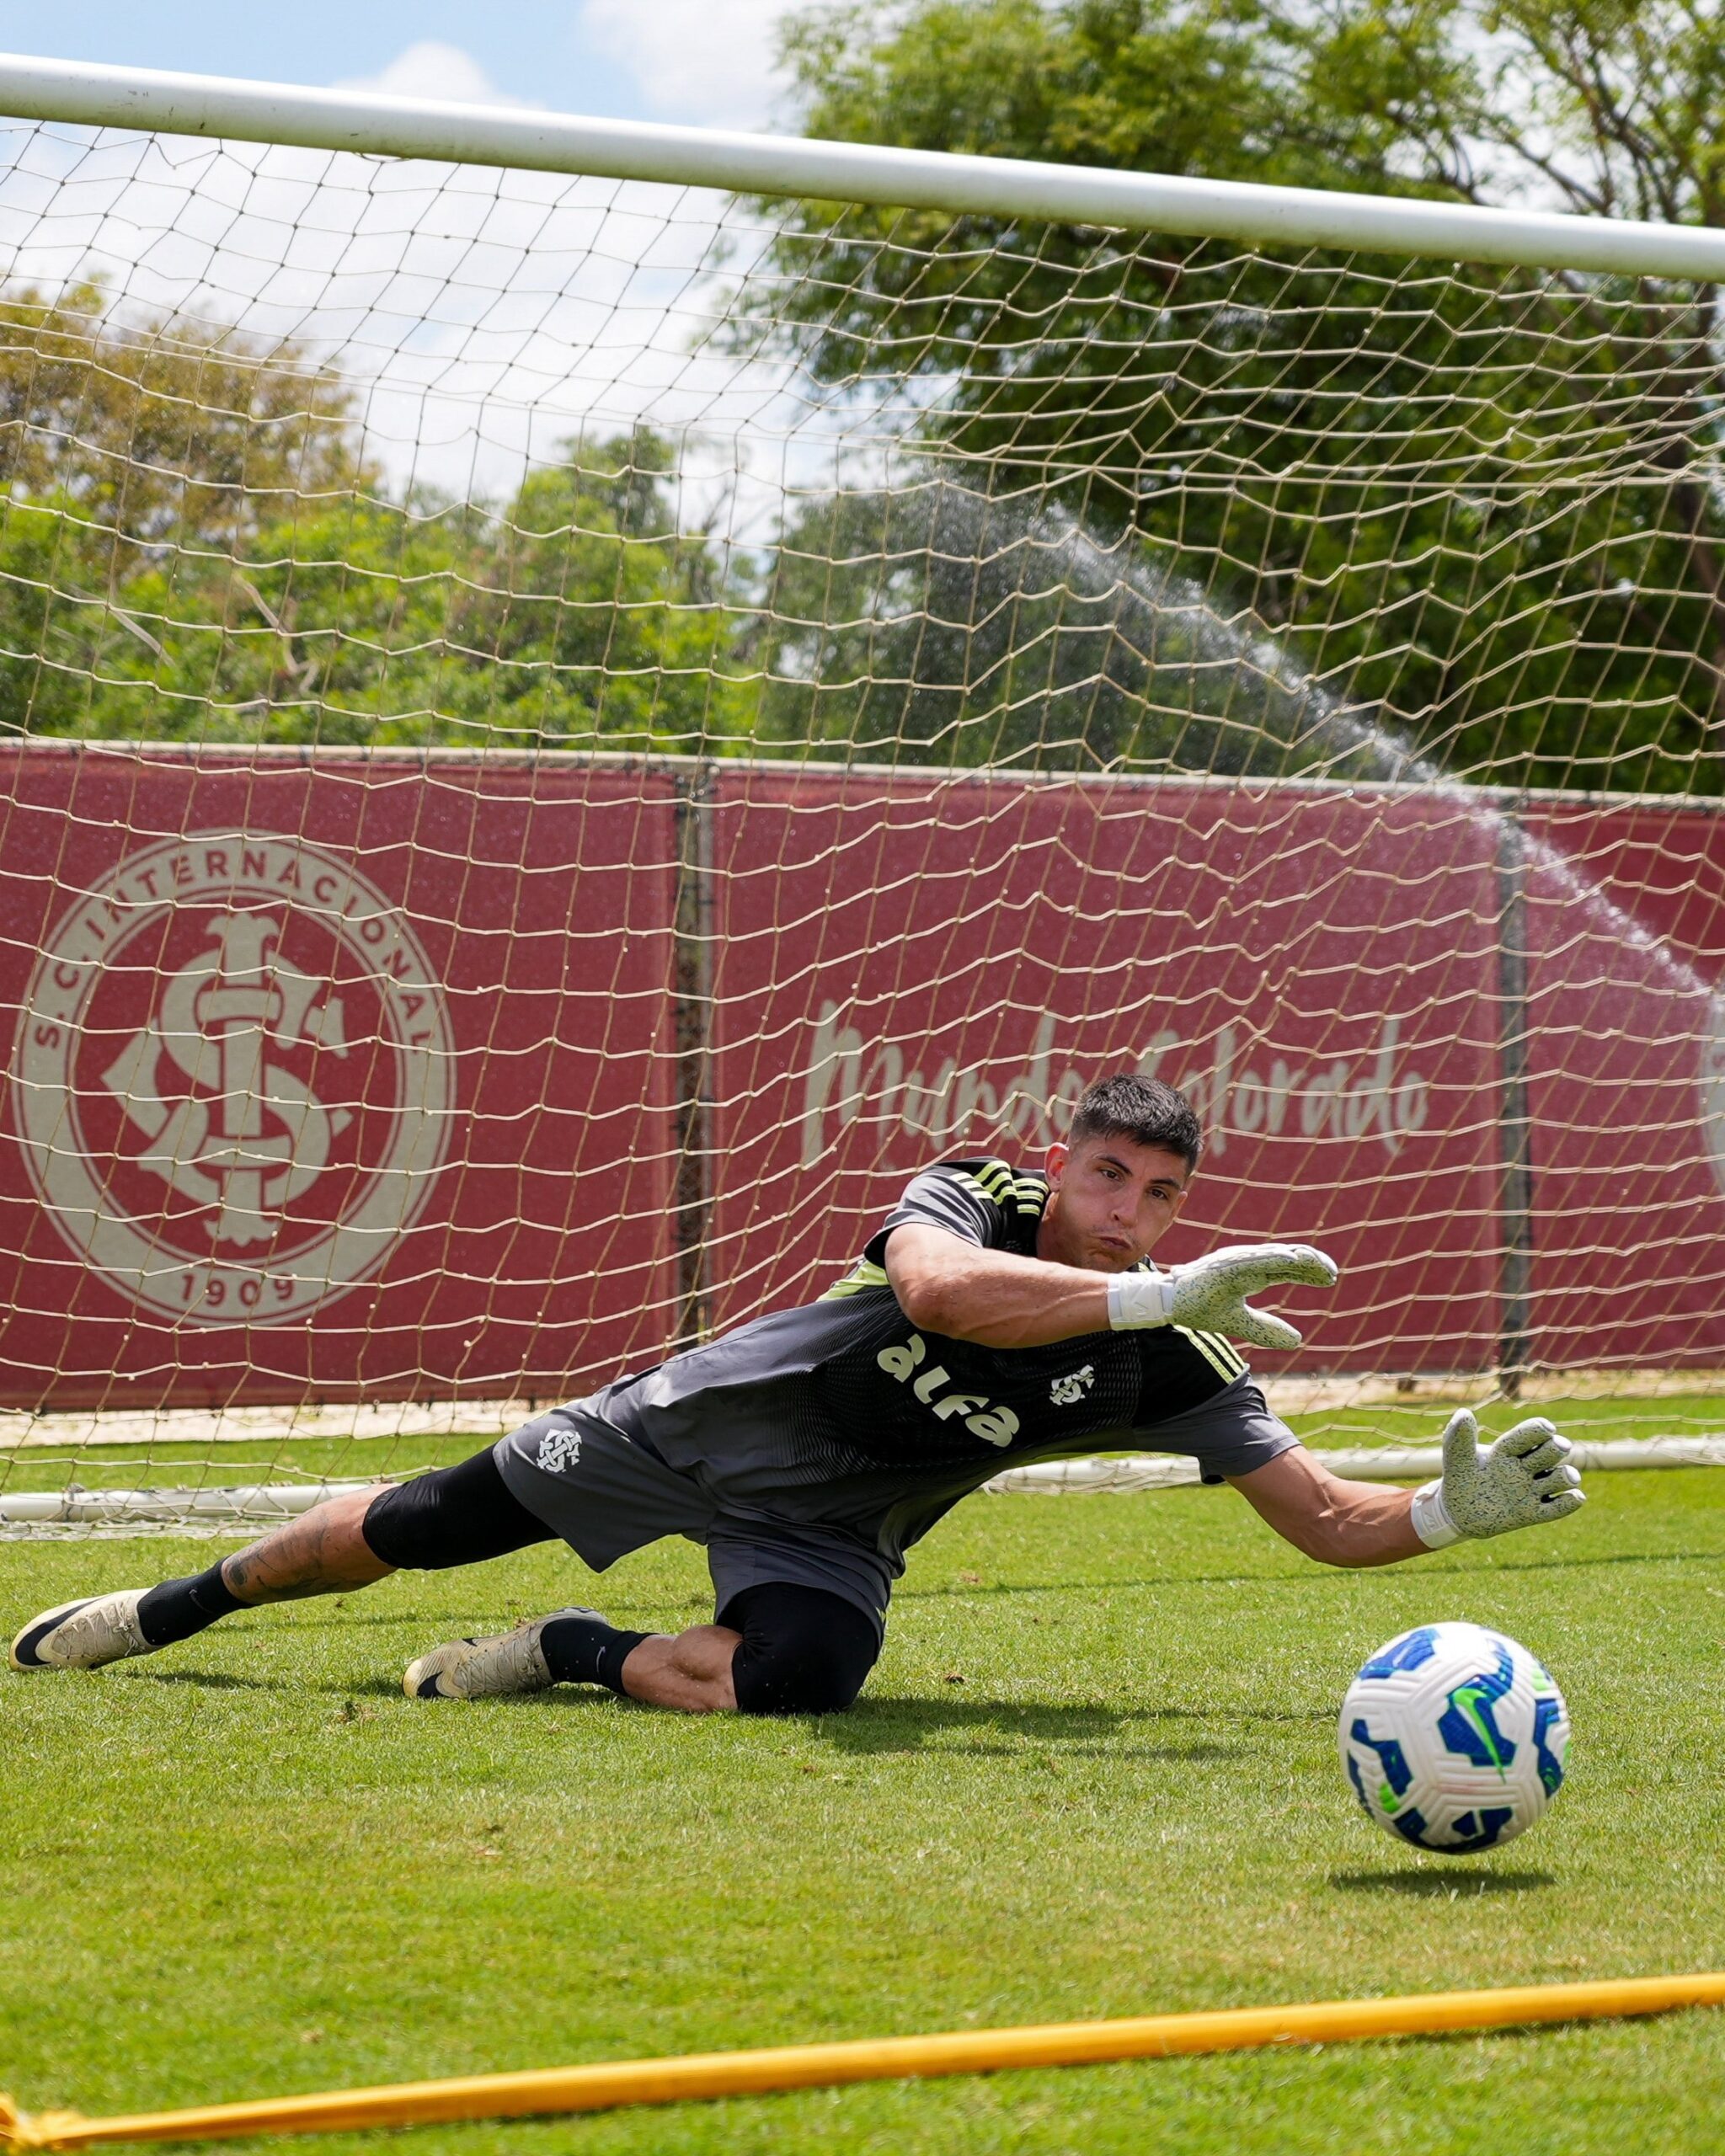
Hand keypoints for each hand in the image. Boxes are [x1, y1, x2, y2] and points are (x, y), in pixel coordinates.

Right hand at [1109, 1243, 1337, 1349]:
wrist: (1166, 1303)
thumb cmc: (1199, 1306)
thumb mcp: (1239, 1321)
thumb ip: (1266, 1328)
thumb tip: (1297, 1340)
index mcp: (1250, 1273)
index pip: (1286, 1267)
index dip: (1309, 1270)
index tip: (1331, 1277)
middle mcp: (1245, 1263)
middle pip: (1285, 1258)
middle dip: (1311, 1263)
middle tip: (1332, 1273)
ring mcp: (1234, 1262)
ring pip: (1272, 1255)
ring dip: (1297, 1258)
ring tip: (1319, 1265)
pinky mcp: (1222, 1266)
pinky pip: (1251, 1260)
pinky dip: (1272, 1258)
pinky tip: (1291, 1260)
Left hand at [1411, 1410, 1584, 1546]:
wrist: (1457, 1513)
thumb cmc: (1460, 1479)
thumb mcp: (1457, 1457)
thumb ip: (1459, 1436)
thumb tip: (1464, 1413)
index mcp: (1509, 1450)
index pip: (1532, 1432)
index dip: (1541, 1429)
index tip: (1548, 1429)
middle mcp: (1525, 1467)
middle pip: (1553, 1451)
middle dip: (1557, 1448)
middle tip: (1556, 1449)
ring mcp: (1531, 1490)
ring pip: (1562, 1478)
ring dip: (1568, 1476)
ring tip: (1566, 1477)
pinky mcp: (1532, 1513)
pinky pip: (1559, 1508)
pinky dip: (1571, 1502)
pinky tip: (1575, 1496)